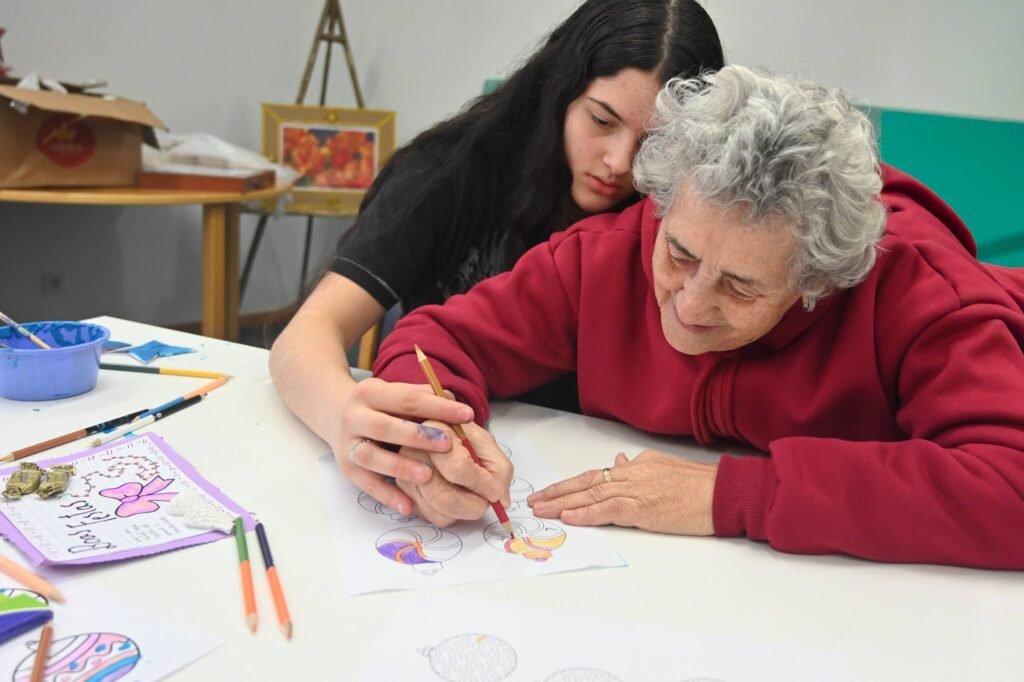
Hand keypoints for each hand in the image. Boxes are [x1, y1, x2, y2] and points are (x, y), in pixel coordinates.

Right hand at [331, 378, 474, 515]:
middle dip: (417, 436)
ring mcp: (348, 444)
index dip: (438, 407)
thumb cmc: (380, 407)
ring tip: (427, 475)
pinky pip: (366, 484)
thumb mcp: (395, 394)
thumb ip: (423, 397)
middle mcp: (354, 417)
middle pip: (385, 426)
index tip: (467, 415)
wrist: (336, 417)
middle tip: (448, 444)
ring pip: (371, 457)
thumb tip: (452, 400)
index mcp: (370, 392)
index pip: (406, 398)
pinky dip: (387, 496)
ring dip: (399, 467)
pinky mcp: (347, 469)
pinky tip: (409, 505)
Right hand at [395, 421, 513, 526]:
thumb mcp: (488, 446)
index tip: (494, 491)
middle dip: (473, 506)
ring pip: (437, 511)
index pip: (458, 468)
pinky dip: (449, 514)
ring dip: (462, 512)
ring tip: (470, 495)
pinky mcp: (404, 492)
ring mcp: (404, 474)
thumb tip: (500, 500)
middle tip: (486, 501)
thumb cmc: (466, 441)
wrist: (444, 440)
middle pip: (443, 497)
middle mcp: (412, 451)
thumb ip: (499, 471)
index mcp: (435, 430)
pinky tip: (455, 496)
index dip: (481, 484)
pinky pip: (430, 516)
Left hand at [528, 450, 716, 535]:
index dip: (570, 484)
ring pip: (592, 495)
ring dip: (563, 503)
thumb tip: (618, 462)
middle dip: (558, 492)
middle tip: (535, 501)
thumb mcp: (666, 467)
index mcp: (637, 466)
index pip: (596, 475)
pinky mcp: (645, 508)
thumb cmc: (702, 485)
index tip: (551, 492)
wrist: (724, 492)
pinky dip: (587, 514)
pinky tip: (570, 517)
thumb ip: (640, 467)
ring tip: (542, 510)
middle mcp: (633, 474)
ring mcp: (638, 490)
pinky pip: (610, 510)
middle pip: (587, 483)